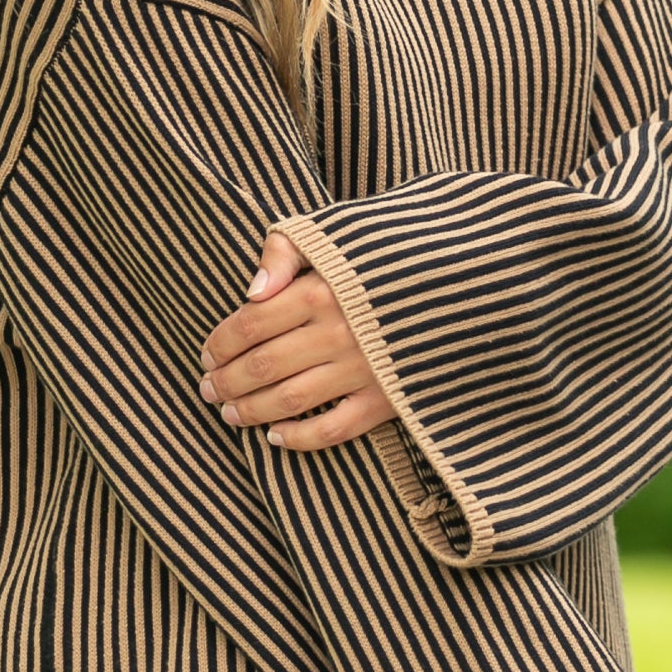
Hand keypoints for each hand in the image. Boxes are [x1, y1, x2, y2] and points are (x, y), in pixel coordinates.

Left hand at [198, 230, 397, 449]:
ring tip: (230, 414)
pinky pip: (334, 429)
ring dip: (251, 411)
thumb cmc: (389, 253)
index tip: (206, 355)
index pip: (249, 324)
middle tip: (208, 390)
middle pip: (263, 365)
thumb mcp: (335, 233)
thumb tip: (250, 292)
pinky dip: (300, 439)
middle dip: (226, 382)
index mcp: (321, 290)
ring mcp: (364, 369)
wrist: (464, 279)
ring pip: (290, 400)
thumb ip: (285, 252)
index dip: (219, 344)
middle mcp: (338, 332)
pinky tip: (277, 437)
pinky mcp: (388, 398)